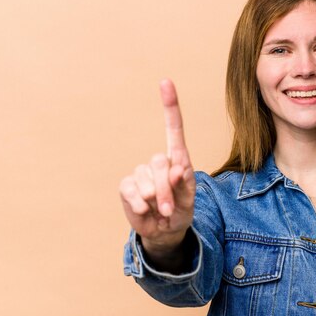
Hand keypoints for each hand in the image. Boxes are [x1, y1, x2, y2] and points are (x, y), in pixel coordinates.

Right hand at [119, 79, 195, 256]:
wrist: (164, 232)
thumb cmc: (180, 212)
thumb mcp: (188, 202)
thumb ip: (184, 186)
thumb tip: (177, 169)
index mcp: (177, 160)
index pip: (173, 129)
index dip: (170, 106)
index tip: (166, 82)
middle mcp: (158, 162)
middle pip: (160, 162)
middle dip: (167, 189)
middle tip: (170, 208)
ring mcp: (141, 173)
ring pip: (147, 181)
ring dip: (156, 201)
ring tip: (160, 211)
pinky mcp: (127, 186)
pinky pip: (131, 191)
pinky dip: (140, 206)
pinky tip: (145, 211)